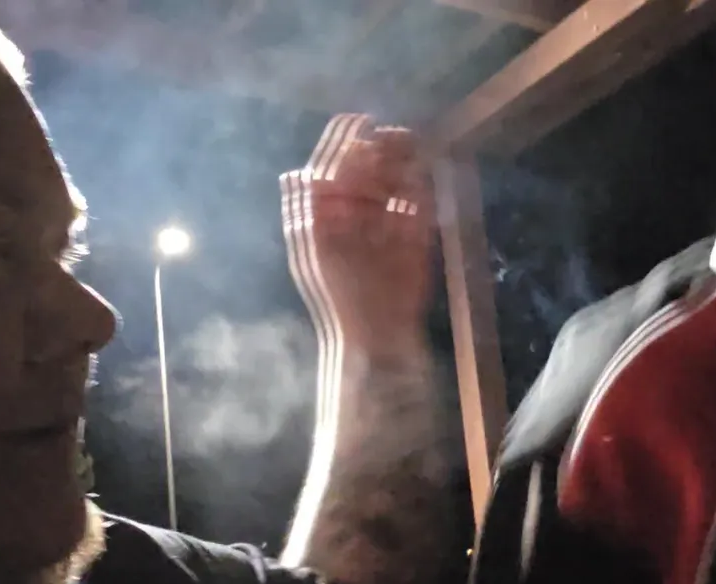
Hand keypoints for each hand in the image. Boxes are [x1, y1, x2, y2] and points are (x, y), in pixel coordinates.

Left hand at [280, 114, 434, 354]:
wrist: (373, 332)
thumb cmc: (335, 291)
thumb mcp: (312, 248)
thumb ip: (305, 209)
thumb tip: (295, 172)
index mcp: (328, 207)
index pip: (336, 161)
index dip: (346, 139)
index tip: (361, 120)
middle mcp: (359, 207)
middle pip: (371, 164)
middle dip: (381, 145)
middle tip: (394, 134)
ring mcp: (389, 219)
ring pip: (397, 176)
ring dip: (404, 158)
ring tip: (410, 144)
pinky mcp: (417, 234)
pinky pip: (421, 201)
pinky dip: (421, 186)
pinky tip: (419, 176)